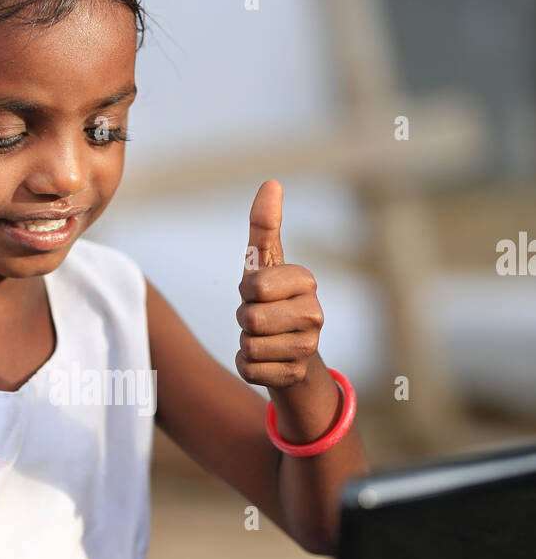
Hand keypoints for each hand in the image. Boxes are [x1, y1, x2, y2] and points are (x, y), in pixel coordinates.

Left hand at [236, 179, 323, 389]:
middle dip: (244, 318)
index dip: (247, 291)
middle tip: (260, 318)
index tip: (260, 293)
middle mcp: (315, 314)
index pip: (254, 286)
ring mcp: (308, 347)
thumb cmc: (272, 300)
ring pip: (247, 345)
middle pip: (249, 318)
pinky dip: (248, 365)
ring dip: (245, 342)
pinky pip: (249, 369)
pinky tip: (267, 360)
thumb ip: (264, 226)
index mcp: (306, 281)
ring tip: (265, 338)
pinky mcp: (294, 375)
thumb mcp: (264, 264)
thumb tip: (271, 182)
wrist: (291, 352)